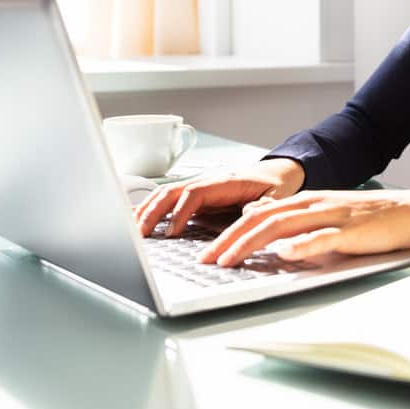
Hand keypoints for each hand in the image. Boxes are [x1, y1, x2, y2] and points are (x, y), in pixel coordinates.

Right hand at [133, 158, 305, 237]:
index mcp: (225, 182)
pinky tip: (136, 219)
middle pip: (172, 192)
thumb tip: (250, 213)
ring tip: (132, 230)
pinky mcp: (197, 197)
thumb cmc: (276, 185)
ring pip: (166, 195)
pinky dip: (151, 208)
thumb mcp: (277, 197)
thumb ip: (264, 206)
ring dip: (147, 210)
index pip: (195, 193)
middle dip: (153, 211)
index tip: (172, 232)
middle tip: (140, 234)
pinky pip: (170, 201)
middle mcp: (208, 182)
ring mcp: (200, 188)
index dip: (181, 212)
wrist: (277, 173)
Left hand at [197, 187, 409, 265]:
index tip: (208, 252)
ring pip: (282, 226)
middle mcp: (313, 204)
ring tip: (230, 260)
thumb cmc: (370, 219)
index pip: (258, 214)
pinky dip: (299, 246)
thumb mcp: (327, 214)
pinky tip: (283, 255)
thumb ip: (297, 220)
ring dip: (251, 243)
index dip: (229, 232)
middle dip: (229, 240)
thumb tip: (262, 226)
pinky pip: (321, 237)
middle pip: (262, 218)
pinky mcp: (349, 231)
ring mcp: (330, 216)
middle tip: (206, 260)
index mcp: (306, 201)